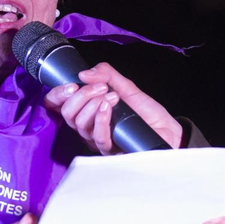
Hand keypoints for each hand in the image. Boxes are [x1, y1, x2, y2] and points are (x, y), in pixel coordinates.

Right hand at [42, 62, 182, 154]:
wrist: (167, 131)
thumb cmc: (147, 113)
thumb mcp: (127, 87)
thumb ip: (107, 75)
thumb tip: (84, 73)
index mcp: (88, 111)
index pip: (58, 106)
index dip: (57, 95)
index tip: (71, 84)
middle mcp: (89, 126)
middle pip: (68, 114)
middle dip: (81, 96)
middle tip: (100, 87)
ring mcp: (98, 140)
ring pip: (80, 125)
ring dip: (93, 105)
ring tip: (112, 96)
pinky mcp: (110, 151)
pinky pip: (97, 137)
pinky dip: (100, 119)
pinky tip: (108, 107)